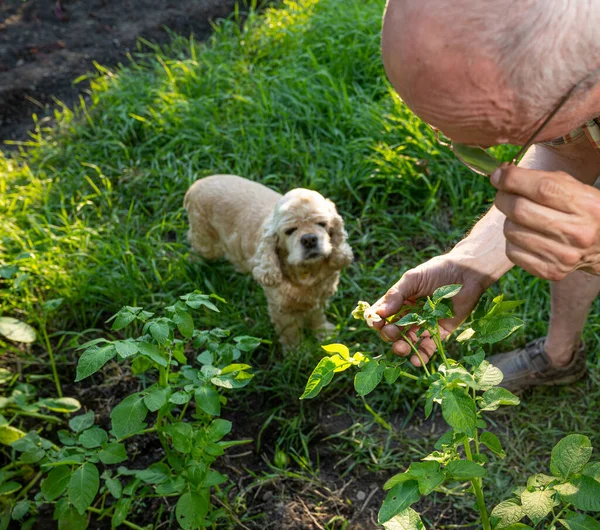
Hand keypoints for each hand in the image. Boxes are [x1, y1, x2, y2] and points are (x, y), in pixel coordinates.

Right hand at [369, 254, 488, 366]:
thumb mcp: (413, 279)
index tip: (376, 323)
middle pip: (393, 331)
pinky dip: (421, 356)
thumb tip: (379, 313)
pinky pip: (427, 348)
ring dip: (401, 348)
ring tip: (401, 348)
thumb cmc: (437, 271)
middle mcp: (409, 315)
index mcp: (399, 302)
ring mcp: (423, 326)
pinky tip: (416, 360)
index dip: (376, 320)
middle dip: (389, 334)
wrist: (467, 273)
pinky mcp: (439, 333)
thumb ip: (396, 295)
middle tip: (391, 332)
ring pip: (407, 342)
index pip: (382, 314)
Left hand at [491, 165, 599, 280]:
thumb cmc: (583, 211)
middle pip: (520, 210)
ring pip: (511, 231)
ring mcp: (564, 255)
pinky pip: (512, 252)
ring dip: (509, 220)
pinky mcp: (551, 271)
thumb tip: (501, 175)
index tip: (498, 175)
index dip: (512, 179)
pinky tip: (526, 236)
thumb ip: (543, 179)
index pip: (542, 188)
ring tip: (521, 217)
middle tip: (504, 194)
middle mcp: (577, 232)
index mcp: (586, 205)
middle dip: (503, 198)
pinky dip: (512, 241)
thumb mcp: (576, 188)